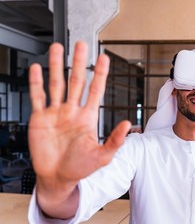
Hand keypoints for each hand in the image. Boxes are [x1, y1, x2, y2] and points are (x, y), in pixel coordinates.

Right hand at [28, 41, 130, 216]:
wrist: (57, 178)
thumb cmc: (80, 168)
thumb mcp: (102, 156)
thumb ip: (115, 140)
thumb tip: (129, 124)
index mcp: (88, 117)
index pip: (95, 90)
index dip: (100, 74)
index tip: (104, 58)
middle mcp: (72, 111)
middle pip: (76, 81)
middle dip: (79, 62)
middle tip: (81, 45)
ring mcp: (56, 113)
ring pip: (56, 83)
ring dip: (56, 65)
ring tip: (58, 48)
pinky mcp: (40, 118)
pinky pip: (38, 96)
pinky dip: (36, 82)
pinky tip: (37, 68)